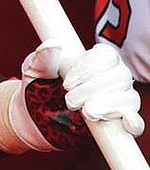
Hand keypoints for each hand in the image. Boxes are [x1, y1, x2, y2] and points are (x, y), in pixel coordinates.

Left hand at [0, 40, 143, 153]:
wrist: (34, 118)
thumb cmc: (37, 87)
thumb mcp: (35, 70)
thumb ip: (43, 57)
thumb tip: (53, 44)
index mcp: (94, 60)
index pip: (107, 56)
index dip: (89, 67)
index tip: (67, 81)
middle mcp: (111, 78)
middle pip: (119, 76)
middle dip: (94, 88)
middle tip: (70, 99)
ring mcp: (117, 101)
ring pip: (128, 97)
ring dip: (107, 105)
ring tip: (85, 112)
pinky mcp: (118, 125)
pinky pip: (136, 123)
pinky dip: (134, 122)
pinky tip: (127, 122)